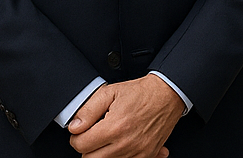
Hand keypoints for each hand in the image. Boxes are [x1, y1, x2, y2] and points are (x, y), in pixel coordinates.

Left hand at [68, 75, 185, 157]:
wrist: (168, 94)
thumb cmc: (141, 92)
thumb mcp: (111, 91)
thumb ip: (89, 109)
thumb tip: (74, 126)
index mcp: (114, 127)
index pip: (81, 145)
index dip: (77, 136)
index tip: (82, 130)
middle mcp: (125, 144)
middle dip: (88, 147)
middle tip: (95, 133)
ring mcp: (136, 153)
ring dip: (103, 153)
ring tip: (109, 137)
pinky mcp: (146, 156)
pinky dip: (119, 156)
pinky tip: (122, 144)